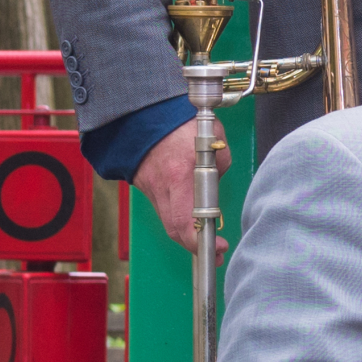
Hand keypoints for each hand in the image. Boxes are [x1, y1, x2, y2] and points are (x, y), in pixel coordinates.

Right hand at [134, 118, 226, 259]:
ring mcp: (150, 186)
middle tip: (214, 252)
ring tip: (206, 236)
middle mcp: (161, 185)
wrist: (141, 110)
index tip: (218, 246)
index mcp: (179, 173)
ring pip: (168, 220)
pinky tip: (190, 215)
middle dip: (196, 246)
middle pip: (175, 229)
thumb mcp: (213, 136)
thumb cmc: (179, 120)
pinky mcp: (145, 184)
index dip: (200, 241)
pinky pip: (162, 206)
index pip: (186, 221)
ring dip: (186, 232)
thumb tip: (216, 181)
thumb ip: (220, 161)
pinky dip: (176, 215)